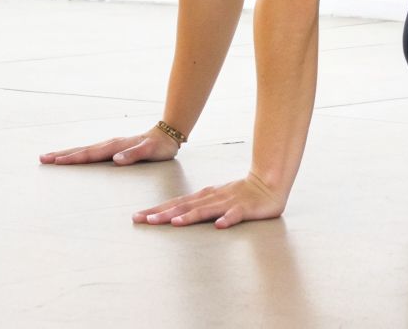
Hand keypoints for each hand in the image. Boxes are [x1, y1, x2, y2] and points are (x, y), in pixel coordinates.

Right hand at [39, 126, 179, 165]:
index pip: (90, 154)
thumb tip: (116, 159)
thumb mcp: (150, 151)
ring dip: (68, 153)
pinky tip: (73, 158)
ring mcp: (111, 145)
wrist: (168, 135)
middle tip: (43, 158)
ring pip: (85, 150)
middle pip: (82, 150)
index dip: (73, 158)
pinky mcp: (114, 148)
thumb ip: (134, 155)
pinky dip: (80, 154)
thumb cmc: (160, 146)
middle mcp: (111, 145)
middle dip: (63, 155)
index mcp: (116, 146)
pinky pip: (93, 151)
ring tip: (52, 157)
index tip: (56, 161)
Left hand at [133, 172, 286, 228]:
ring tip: (174, 223)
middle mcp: (212, 198)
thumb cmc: (241, 193)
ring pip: (205, 210)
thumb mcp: (215, 198)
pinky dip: (227, 219)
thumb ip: (197, 206)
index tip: (137, 217)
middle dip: (164, 213)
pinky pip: (235, 215)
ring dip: (189, 216)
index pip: (176, 203)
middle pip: (184, 206)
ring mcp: (228, 203)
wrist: (269, 182)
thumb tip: (173, 215)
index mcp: (203, 196)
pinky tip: (219, 225)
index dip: (156, 210)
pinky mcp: (245, 209)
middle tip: (144, 220)